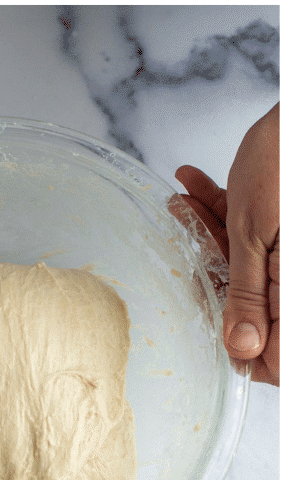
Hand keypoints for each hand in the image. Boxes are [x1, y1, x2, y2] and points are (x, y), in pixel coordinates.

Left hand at [174, 102, 278, 384]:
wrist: (302, 120)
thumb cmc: (286, 167)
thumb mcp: (255, 236)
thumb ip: (246, 294)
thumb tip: (241, 350)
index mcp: (299, 301)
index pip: (273, 360)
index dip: (238, 345)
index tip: (205, 315)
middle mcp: (296, 286)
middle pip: (251, 309)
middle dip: (211, 269)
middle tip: (186, 232)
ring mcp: (290, 261)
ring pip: (247, 267)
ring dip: (211, 233)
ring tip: (183, 200)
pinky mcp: (285, 235)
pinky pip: (254, 239)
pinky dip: (225, 213)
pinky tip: (196, 184)